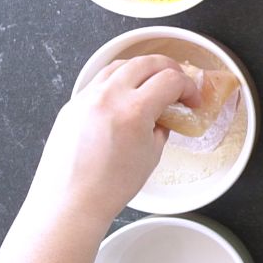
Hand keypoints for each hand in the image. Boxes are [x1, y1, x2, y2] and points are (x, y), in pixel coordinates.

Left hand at [27, 55, 200, 222]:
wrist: (71, 200)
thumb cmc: (109, 186)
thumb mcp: (151, 156)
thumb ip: (162, 127)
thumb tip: (165, 116)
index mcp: (134, 110)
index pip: (171, 80)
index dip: (189, 88)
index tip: (191, 100)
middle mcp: (109, 97)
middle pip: (147, 62)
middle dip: (169, 69)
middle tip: (178, 83)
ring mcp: (87, 97)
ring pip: (121, 65)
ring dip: (142, 69)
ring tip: (152, 83)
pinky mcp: (73, 104)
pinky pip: (100, 80)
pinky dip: (118, 80)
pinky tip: (125, 94)